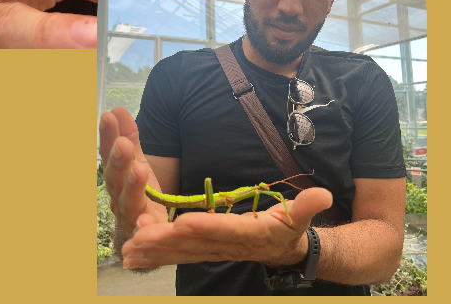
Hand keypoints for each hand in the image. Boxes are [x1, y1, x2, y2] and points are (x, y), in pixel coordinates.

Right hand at [99, 107, 168, 238]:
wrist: (151, 234)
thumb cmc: (141, 193)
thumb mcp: (137, 161)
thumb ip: (129, 138)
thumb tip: (116, 108)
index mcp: (116, 177)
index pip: (109, 155)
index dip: (108, 137)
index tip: (109, 116)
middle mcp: (118, 198)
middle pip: (115, 180)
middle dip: (118, 161)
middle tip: (123, 143)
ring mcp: (130, 219)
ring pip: (128, 204)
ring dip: (131, 187)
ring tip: (139, 170)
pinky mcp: (146, 237)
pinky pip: (144, 235)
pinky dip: (144, 228)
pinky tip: (146, 221)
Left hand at [121, 185, 332, 269]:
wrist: (284, 252)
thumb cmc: (289, 229)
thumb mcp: (300, 217)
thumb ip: (307, 206)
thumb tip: (322, 195)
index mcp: (251, 235)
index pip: (226, 230)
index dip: (207, 227)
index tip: (185, 222)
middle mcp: (228, 246)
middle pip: (194, 245)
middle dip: (166, 243)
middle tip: (140, 239)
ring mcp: (213, 250)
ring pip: (180, 253)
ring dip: (153, 252)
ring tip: (128, 250)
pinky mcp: (203, 250)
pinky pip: (175, 255)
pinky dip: (153, 255)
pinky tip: (132, 254)